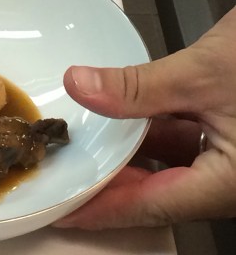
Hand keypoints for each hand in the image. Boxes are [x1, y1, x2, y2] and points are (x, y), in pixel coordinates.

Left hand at [56, 6, 235, 228]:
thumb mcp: (201, 73)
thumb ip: (139, 86)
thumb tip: (82, 85)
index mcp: (229, 183)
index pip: (152, 206)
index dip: (103, 209)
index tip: (63, 208)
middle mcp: (231, 180)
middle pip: (159, 192)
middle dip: (113, 183)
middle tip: (67, 171)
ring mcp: (233, 158)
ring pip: (172, 166)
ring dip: (131, 154)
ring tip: (86, 142)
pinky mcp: (232, 133)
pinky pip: (186, 142)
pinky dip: (154, 131)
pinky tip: (124, 115)